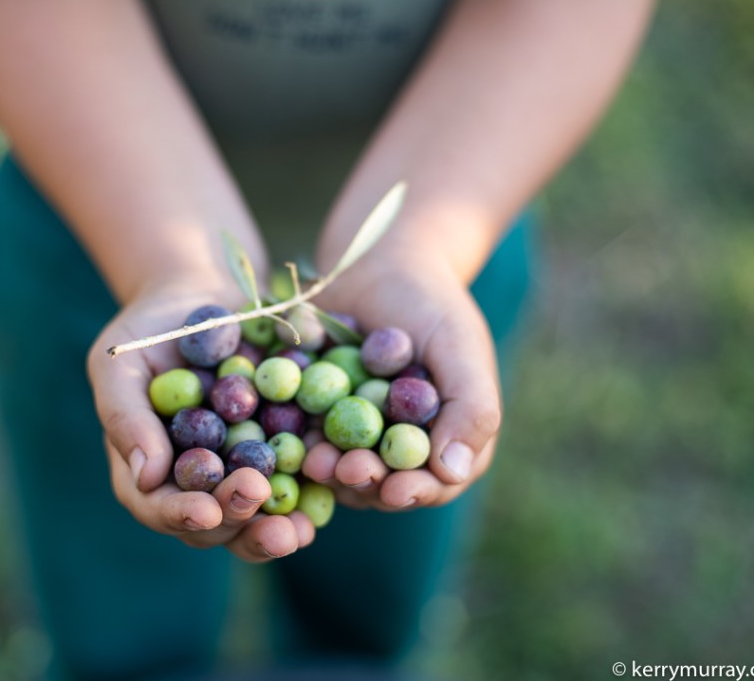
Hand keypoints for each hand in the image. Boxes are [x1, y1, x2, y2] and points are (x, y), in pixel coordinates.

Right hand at [86, 283, 315, 560]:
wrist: (203, 295)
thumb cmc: (148, 329)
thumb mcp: (120, 361)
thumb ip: (126, 416)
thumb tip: (146, 477)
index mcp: (152, 470)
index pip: (159, 507)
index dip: (181, 515)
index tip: (207, 511)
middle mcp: (198, 482)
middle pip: (215, 522)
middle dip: (238, 522)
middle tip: (258, 499)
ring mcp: (242, 470)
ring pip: (258, 517)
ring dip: (277, 529)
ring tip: (297, 530)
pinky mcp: (283, 449)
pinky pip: (302, 480)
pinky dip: (315, 491)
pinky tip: (333, 490)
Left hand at [304, 247, 501, 509]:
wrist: (379, 263)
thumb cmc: (432, 303)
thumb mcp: (459, 347)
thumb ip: (470, 407)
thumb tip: (454, 471)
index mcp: (443, 440)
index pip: (432, 482)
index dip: (413, 491)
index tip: (395, 490)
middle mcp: (395, 447)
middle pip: (379, 482)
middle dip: (360, 481)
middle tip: (341, 471)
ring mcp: (351, 436)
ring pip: (336, 466)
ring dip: (324, 469)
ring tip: (311, 459)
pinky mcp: (312, 417)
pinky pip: (300, 435)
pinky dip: (292, 438)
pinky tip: (282, 436)